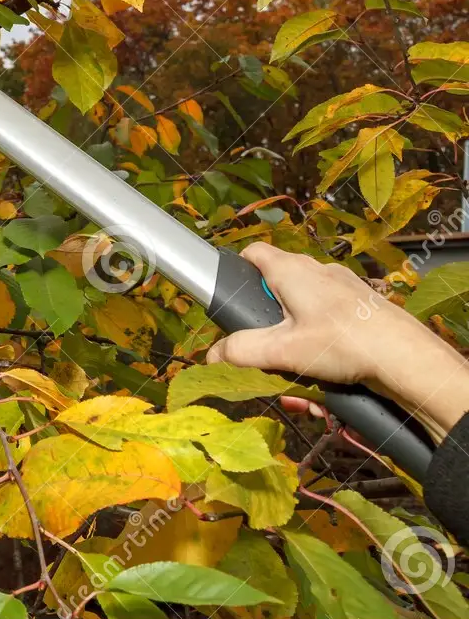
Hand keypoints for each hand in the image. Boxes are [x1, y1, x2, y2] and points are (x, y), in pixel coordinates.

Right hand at [207, 242, 468, 440]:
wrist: (406, 357)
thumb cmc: (343, 343)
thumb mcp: (283, 351)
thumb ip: (242, 352)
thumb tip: (212, 356)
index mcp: (291, 270)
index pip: (253, 253)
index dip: (237, 270)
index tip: (233, 297)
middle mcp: (317, 270)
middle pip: (278, 283)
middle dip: (268, 317)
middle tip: (267, 345)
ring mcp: (342, 285)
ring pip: (305, 303)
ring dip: (295, 332)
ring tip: (299, 365)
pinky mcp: (361, 303)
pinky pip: (329, 315)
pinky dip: (321, 337)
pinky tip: (327, 365)